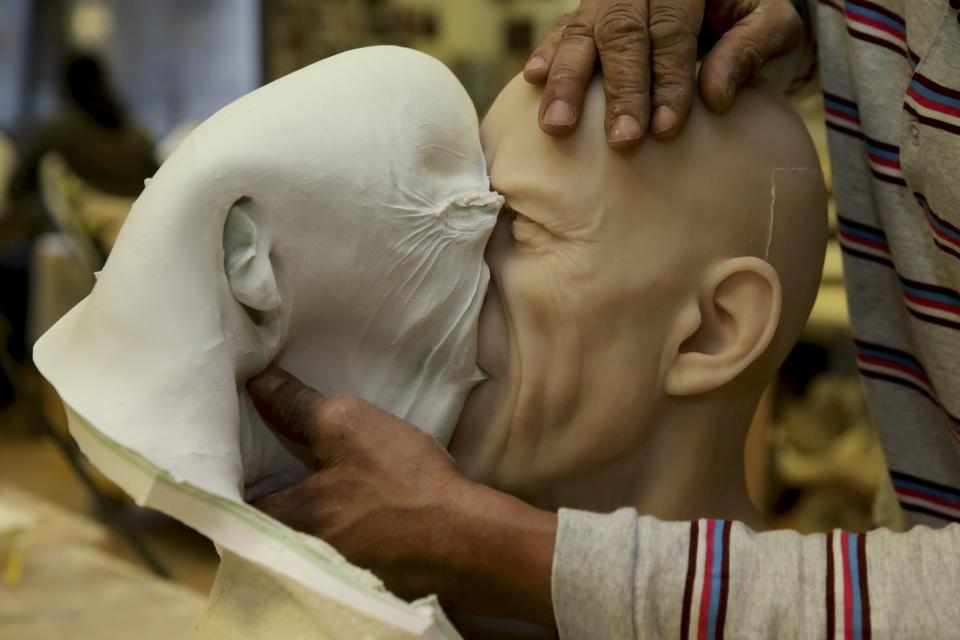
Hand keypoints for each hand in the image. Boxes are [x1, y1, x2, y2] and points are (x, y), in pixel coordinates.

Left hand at [247, 364, 557, 622]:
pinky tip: (354, 500)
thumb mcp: (347, 426)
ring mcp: (333, 570)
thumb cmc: (403, 483)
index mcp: (285, 520)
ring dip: (305, 506)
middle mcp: (298, 554)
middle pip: (265, 519)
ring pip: (301, 532)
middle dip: (268, 488)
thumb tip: (260, 380)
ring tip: (311, 473)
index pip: (231, 500)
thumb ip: (296, 404)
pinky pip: (336, 543)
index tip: (233, 448)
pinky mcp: (366, 575)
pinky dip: (337, 522)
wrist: (465, 539)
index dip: (230, 470)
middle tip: (271, 455)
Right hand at [524, 0, 803, 147]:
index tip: (665, 129)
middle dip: (621, 90)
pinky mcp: (589, 10)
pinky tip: (533, 78)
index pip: (672, 30)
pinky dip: (548, 53)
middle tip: (621, 141)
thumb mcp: (772, 20)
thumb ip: (751, 47)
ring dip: (568, 82)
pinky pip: (563, 27)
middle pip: (623, 33)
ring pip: (583, 31)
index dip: (668, 79)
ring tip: (558, 126)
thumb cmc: (749, 11)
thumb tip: (716, 96)